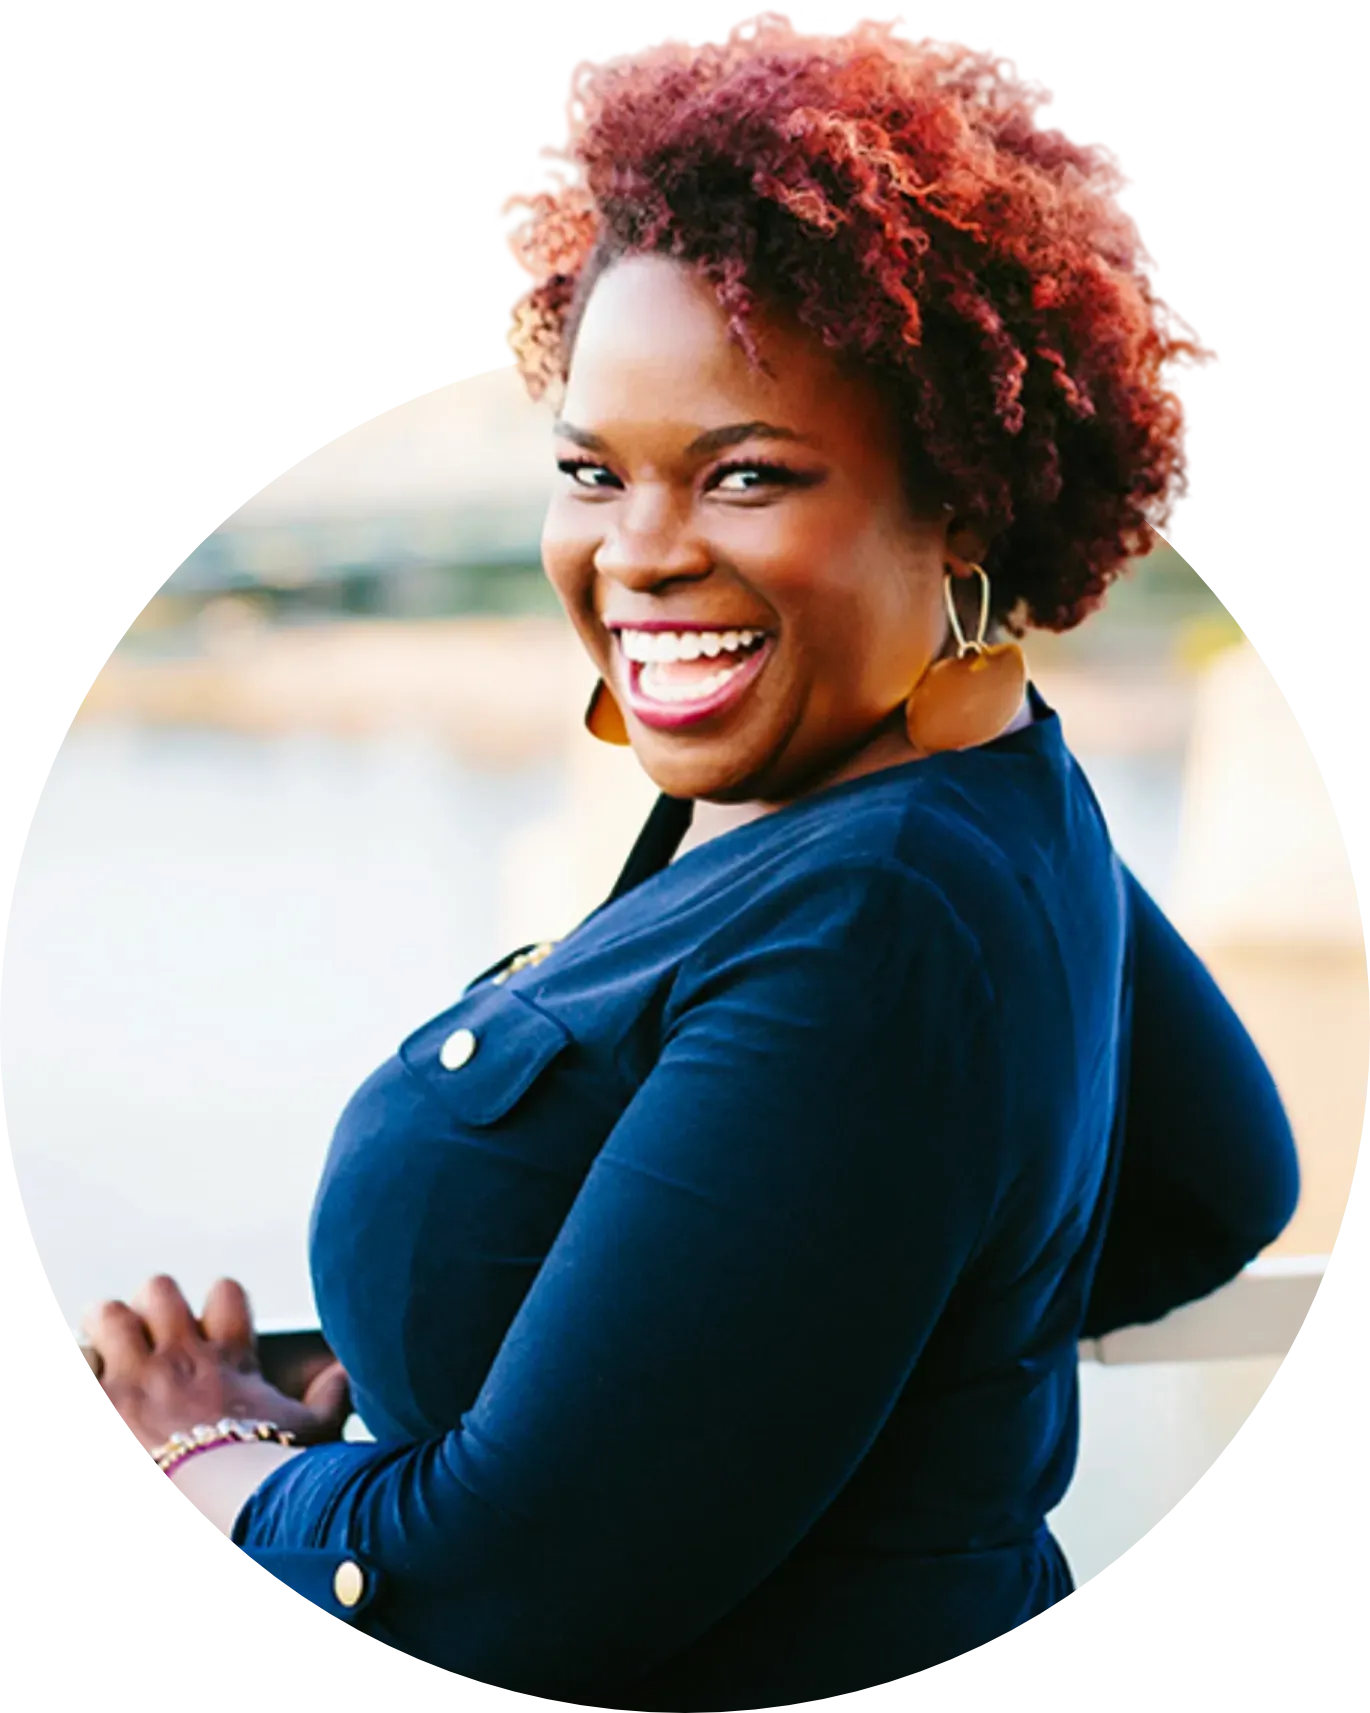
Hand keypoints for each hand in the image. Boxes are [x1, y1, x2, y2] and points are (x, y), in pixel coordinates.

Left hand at [82, 1276, 352, 1456]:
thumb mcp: (314, 1435)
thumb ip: (331, 1398)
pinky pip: (77, 1362)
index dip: (218, 1304)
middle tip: (148, 1343)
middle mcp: (178, 1356)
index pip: (225, 1294)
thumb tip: (345, 1371)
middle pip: (158, 1291)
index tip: (211, 1331)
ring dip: (105, 1331)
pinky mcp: (99, 1401)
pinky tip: (89, 1378)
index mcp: (228, 1357)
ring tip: (107, 1357)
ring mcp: (131, 1379)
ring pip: (107, 1314)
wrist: (215, 1505)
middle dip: (151, 1309)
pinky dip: (82, 1369)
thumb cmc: (267, 1477)